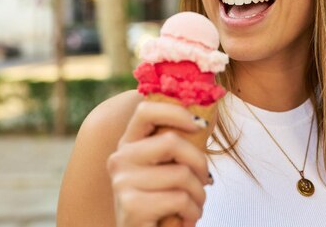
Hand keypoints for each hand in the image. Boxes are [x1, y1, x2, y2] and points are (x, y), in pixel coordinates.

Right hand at [107, 100, 210, 226]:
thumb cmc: (163, 203)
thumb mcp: (168, 169)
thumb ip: (176, 146)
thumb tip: (204, 117)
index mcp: (128, 144)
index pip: (145, 110)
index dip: (176, 111)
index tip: (199, 125)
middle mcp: (120, 159)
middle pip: (172, 141)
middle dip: (199, 162)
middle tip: (205, 180)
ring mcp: (122, 182)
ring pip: (181, 174)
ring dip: (199, 194)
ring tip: (194, 205)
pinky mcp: (131, 206)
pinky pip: (179, 199)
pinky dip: (193, 211)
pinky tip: (185, 219)